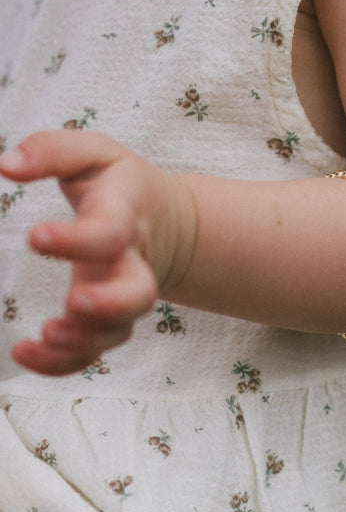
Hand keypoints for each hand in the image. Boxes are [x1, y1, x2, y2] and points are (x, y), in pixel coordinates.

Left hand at [0, 131, 185, 374]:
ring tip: (45, 334)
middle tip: (75, 303)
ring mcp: (122, 293)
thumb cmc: (119, 184)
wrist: (163, 219)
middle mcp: (131, 260)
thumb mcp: (94, 153)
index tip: (34, 236)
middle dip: (110, 305)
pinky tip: (25, 351)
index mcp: (126, 216)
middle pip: (138, 293)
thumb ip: (53, 150)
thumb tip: (5, 165)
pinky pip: (95, 349)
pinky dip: (65, 361)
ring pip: (119, 330)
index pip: (110, 231)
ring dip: (85, 340)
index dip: (77, 239)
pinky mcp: (109, 316)